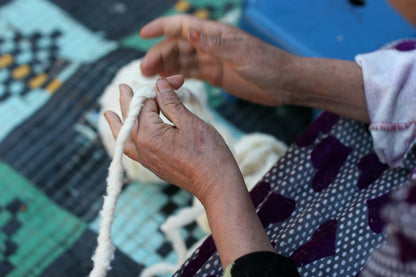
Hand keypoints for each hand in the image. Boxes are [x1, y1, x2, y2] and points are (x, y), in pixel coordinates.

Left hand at [105, 76, 274, 266]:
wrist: (216, 184)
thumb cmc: (207, 152)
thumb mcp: (190, 122)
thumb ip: (171, 102)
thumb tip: (159, 85)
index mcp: (149, 133)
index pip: (149, 102)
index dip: (162, 88)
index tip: (177, 80)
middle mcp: (142, 147)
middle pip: (132, 117)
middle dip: (131, 100)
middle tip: (122, 87)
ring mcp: (146, 159)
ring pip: (126, 136)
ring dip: (119, 123)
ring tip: (107, 114)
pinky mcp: (154, 166)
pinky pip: (131, 151)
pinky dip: (125, 140)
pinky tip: (125, 138)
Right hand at [140, 15, 293, 105]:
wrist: (284, 83)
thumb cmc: (267, 64)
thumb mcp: (241, 53)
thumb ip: (215, 43)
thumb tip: (190, 29)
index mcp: (215, 34)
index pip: (182, 26)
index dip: (161, 27)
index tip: (143, 35)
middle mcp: (210, 44)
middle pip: (177, 45)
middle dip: (159, 54)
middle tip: (144, 70)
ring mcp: (211, 60)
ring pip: (181, 60)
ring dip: (165, 66)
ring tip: (150, 77)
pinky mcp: (215, 75)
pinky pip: (191, 72)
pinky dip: (178, 75)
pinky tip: (167, 81)